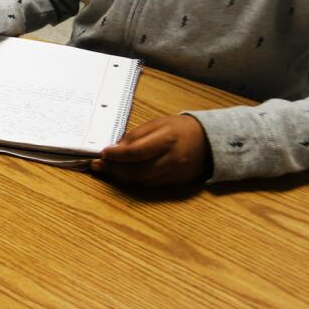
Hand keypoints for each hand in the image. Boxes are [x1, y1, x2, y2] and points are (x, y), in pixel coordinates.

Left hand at [92, 114, 211, 185]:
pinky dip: (133, 180)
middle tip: (98, 165)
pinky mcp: (175, 183)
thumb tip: (116, 148)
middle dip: (113, 169)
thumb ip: (136, 135)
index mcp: (166, 140)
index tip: (103, 153)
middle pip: (135, 171)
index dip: (116, 155)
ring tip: (106, 170)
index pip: (135, 152)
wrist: (210, 141)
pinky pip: (149, 184)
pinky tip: (123, 174)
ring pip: (141, 181)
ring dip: (120, 177)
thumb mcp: (158, 123)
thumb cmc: (181, 128)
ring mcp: (173, 174)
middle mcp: (171, 160)